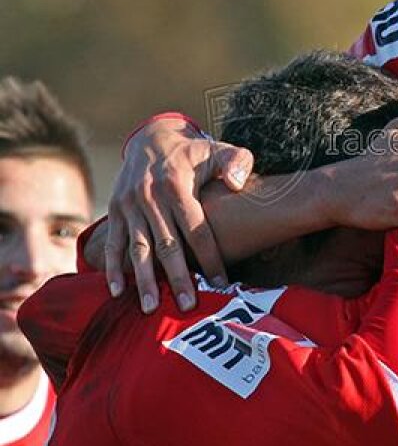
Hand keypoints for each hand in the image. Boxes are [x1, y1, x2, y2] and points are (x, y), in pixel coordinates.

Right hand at [107, 115, 252, 312]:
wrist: (152, 138)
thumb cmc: (194, 152)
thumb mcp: (218, 149)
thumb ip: (237, 162)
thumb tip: (237, 183)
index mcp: (177, 186)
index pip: (197, 229)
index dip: (209, 257)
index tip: (221, 282)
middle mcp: (150, 198)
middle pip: (167, 245)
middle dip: (177, 278)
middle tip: (187, 307)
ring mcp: (130, 206)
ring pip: (138, 249)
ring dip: (144, 280)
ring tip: (151, 308)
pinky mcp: (116, 211)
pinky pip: (113, 243)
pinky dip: (113, 268)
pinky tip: (117, 291)